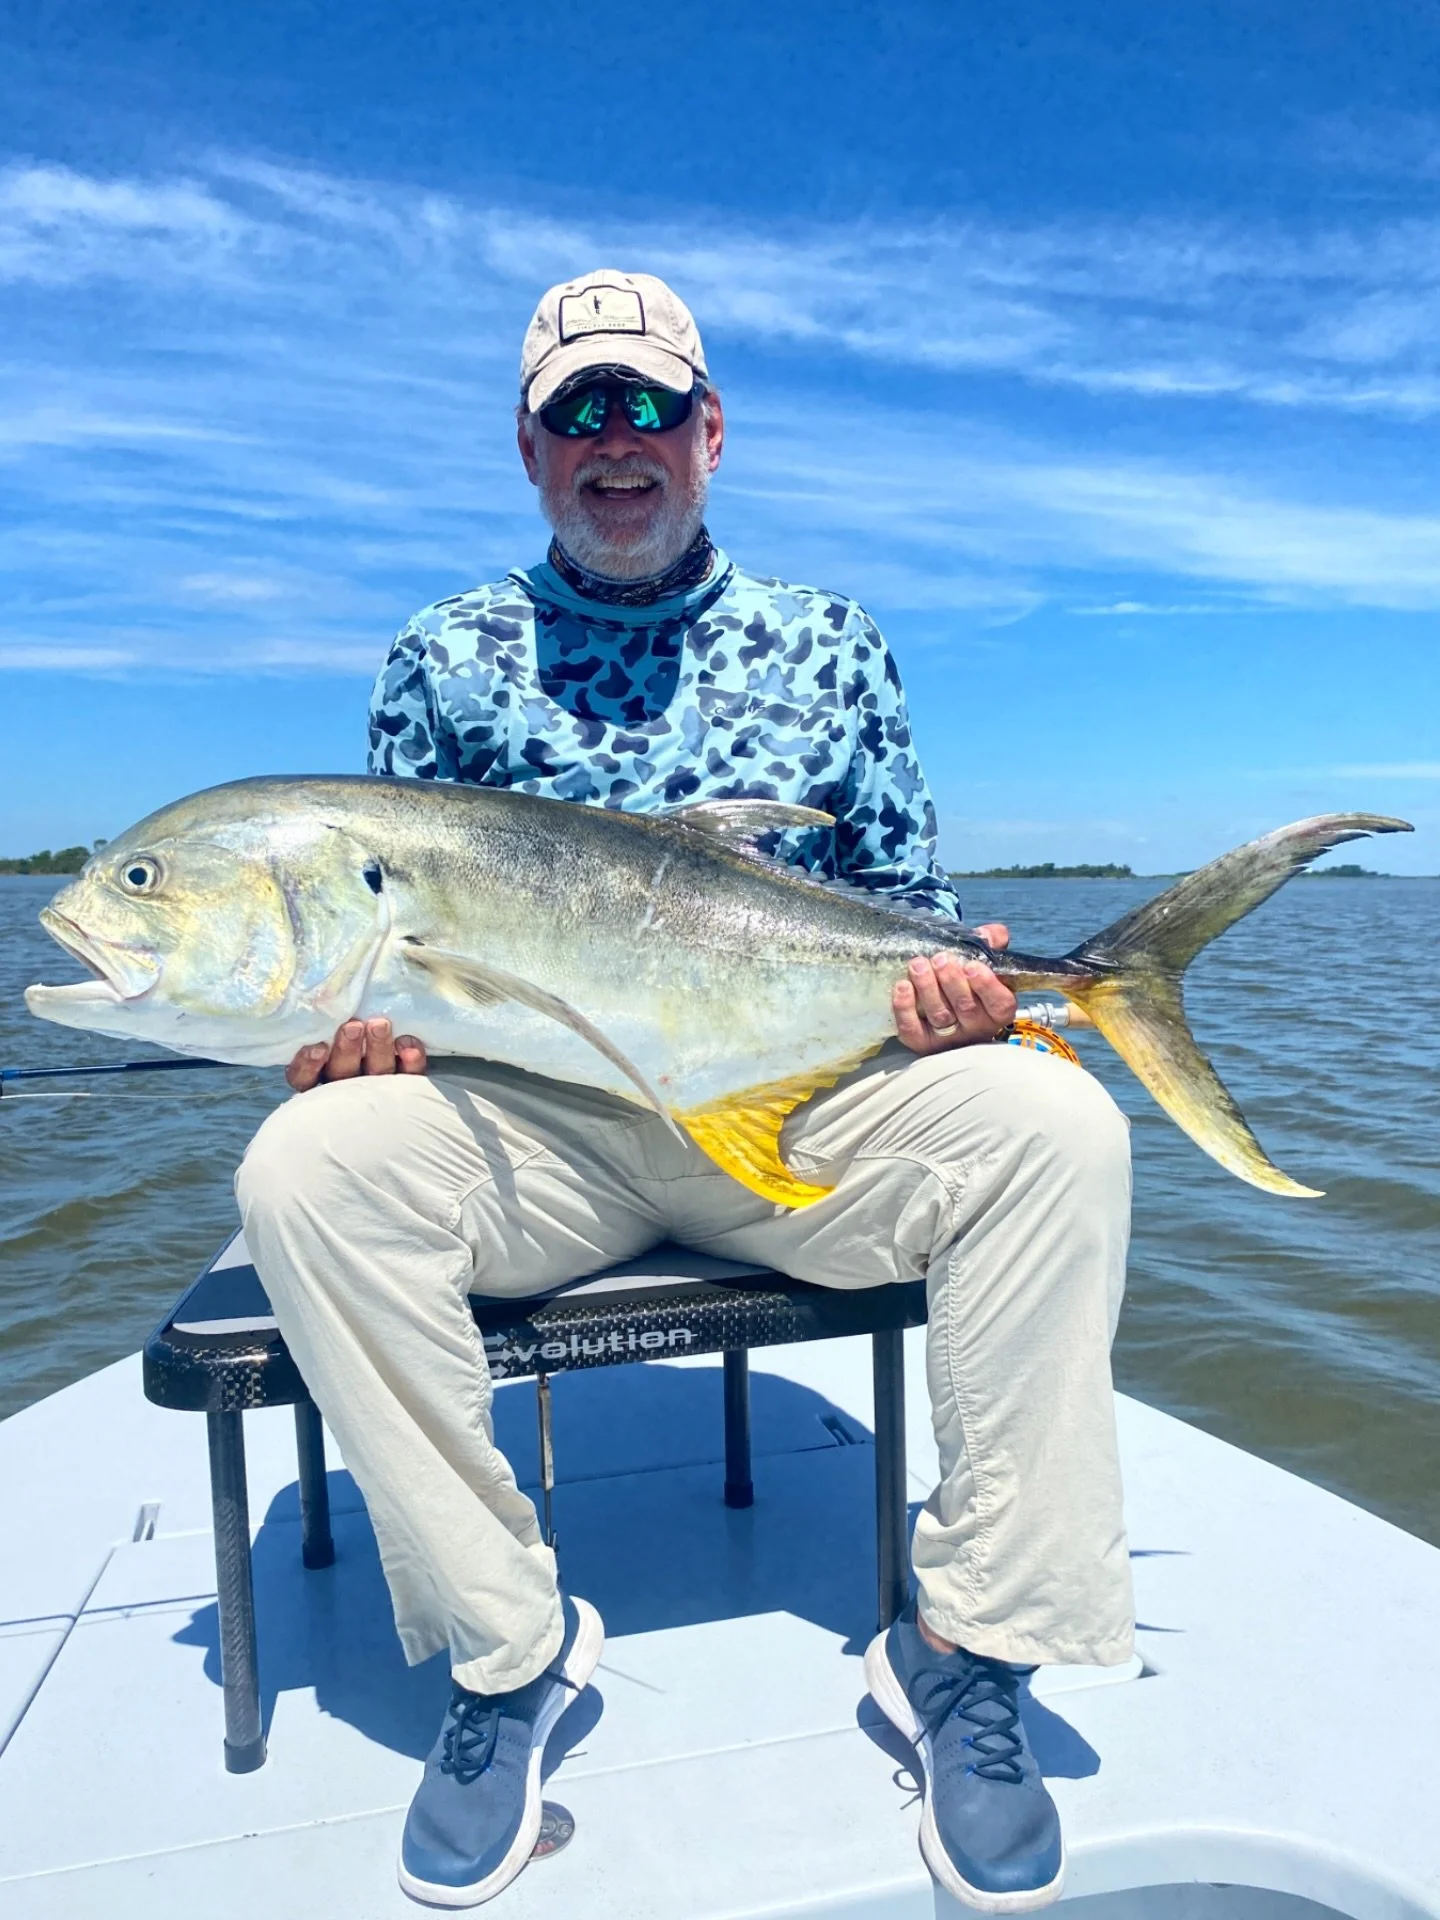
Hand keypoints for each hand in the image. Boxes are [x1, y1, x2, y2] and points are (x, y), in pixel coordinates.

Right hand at [285, 1017, 428, 1091]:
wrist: (396, 1075)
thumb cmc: (348, 1030)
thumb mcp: (329, 1026)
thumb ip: (324, 1018)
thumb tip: (320, 993)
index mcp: (319, 1076)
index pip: (304, 1077)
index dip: (308, 1065)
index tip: (318, 1048)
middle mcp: (346, 1086)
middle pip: (342, 1072)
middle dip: (347, 1049)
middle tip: (353, 1026)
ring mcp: (378, 1088)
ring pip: (376, 1073)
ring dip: (378, 1049)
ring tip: (380, 1025)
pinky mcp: (407, 1087)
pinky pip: (410, 1077)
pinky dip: (411, 1061)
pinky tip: (409, 1045)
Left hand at [892, 924, 1015, 1053]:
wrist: (940, 994)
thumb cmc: (966, 978)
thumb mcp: (981, 959)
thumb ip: (989, 944)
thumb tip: (990, 934)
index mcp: (996, 1009)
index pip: (1000, 1004)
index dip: (987, 986)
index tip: (972, 966)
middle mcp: (975, 1027)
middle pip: (966, 1008)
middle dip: (952, 981)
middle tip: (940, 959)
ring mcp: (948, 1038)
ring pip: (940, 1016)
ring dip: (927, 989)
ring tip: (918, 965)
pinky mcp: (922, 1042)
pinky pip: (913, 1029)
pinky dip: (905, 1009)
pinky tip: (902, 987)